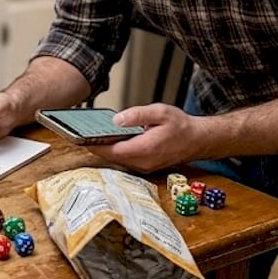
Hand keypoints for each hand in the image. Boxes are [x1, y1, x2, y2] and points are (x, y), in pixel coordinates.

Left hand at [83, 103, 203, 173]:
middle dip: (96, 147)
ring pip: (117, 159)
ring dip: (105, 150)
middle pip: (111, 157)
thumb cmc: (181, 125)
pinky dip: (115, 151)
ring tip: (90, 136)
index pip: (112, 151)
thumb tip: (116, 120)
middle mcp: (143, 162)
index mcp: (145, 148)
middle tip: (80, 135)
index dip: (94, 146)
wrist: (198, 140)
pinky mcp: (145, 166)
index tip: (79, 138)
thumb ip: (137, 115)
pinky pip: (125, 160)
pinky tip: (109, 140)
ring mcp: (144, 166)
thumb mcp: (160, 112)